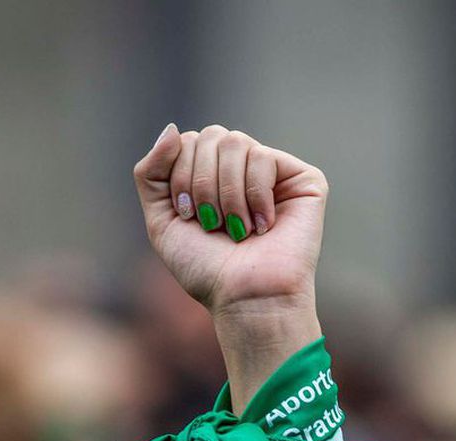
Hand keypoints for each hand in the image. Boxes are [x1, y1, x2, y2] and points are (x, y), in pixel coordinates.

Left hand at [132, 124, 328, 319]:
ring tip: (237, 229)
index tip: (188, 216)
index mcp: (212, 175)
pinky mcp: (304, 180)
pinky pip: (263, 157)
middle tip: (212, 223)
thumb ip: (151, 172)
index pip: (186, 141)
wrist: (244, 298)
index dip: (180, 176)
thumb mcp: (161, 220)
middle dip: (201, 182)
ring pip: (235, 142)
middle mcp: (243, 169)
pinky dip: (254, 195)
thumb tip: (172, 128)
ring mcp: (274, 173)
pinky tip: (263, 225)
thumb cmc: (206, 268)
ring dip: (226, 193)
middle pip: (210, 136)